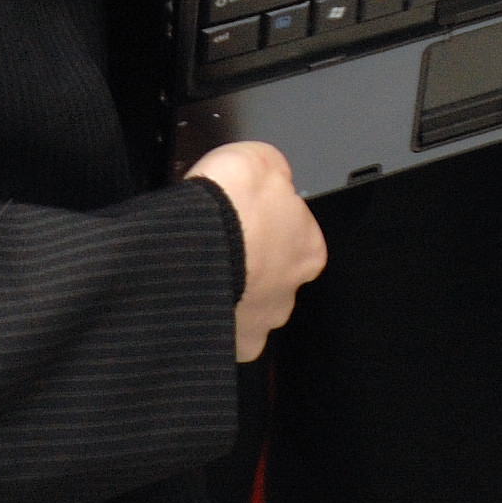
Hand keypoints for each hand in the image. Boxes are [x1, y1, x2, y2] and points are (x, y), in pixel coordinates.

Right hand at [187, 141, 326, 360]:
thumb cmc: (227, 205)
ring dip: (236, 292)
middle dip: (253, 263)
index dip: (268, 223)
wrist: (192, 243)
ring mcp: (263, 319)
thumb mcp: (260, 159)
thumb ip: (273, 174)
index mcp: (308, 247)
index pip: (296, 236)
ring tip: (206, 273)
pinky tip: (199, 301)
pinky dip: (216, 322)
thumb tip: (273, 175)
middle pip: (275, 275)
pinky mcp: (236, 343)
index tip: (247, 216)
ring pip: (253, 307)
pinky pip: (229, 335)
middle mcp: (291, 288)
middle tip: (224, 244)